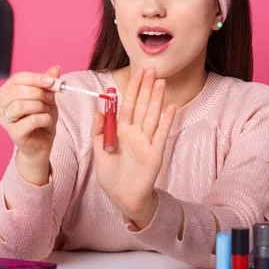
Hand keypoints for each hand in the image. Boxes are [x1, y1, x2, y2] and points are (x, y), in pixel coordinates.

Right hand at [0, 65, 60, 183]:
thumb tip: (55, 68)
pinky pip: (30, 120)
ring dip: (40, 106)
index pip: (17, 78)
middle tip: (50, 98)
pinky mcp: (13, 133)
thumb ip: (49, 83)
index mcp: (6, 92)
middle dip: (39, 92)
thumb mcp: (48, 97)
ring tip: (46, 110)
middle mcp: (0, 104)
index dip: (36, 78)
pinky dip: (44, 118)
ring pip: (20, 105)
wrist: (42, 143)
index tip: (52, 81)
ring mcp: (4, 120)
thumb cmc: (41, 118)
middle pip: (17, 90)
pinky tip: (47, 120)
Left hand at [91, 67, 175, 227]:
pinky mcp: (155, 153)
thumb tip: (98, 110)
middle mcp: (135, 133)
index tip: (136, 73)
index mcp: (120, 132)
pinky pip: (161, 134)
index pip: (126, 105)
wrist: (122, 198)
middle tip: (150, 69)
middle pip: (141, 106)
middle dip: (145, 88)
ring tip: (161, 82)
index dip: (131, 89)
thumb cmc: (111, 176)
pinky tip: (171, 107)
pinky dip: (166, 121)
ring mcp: (146, 142)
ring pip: (151, 116)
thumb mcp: (98, 152)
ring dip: (156, 99)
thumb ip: (98, 132)